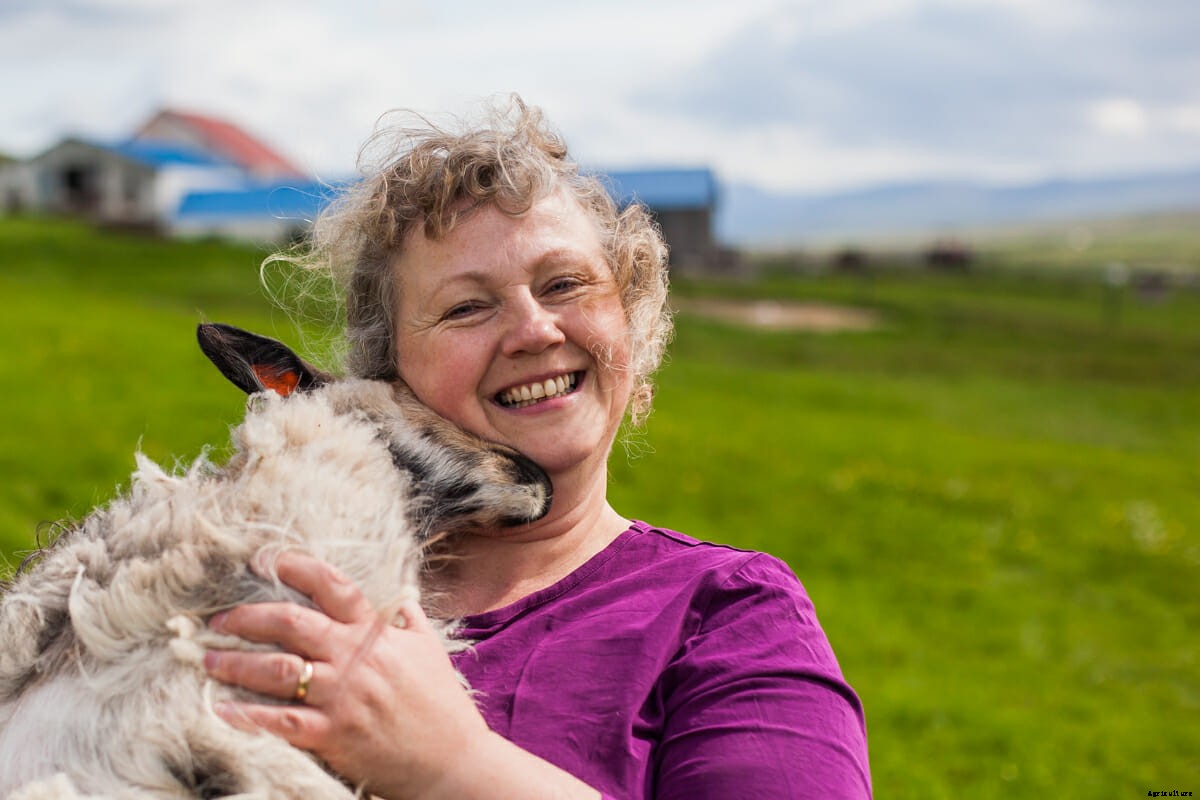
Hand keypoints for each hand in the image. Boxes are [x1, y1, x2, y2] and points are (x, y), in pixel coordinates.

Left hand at [203, 551, 488, 798]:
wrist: (453, 761)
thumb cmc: (442, 706)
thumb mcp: (430, 651)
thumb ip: (410, 621)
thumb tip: (399, 598)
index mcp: (376, 634)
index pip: (333, 586)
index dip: (295, 566)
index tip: (264, 559)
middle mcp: (354, 659)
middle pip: (290, 623)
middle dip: (247, 618)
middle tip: (219, 620)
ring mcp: (342, 696)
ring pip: (276, 670)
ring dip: (235, 663)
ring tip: (208, 660)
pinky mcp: (332, 734)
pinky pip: (280, 721)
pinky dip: (247, 714)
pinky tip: (222, 708)